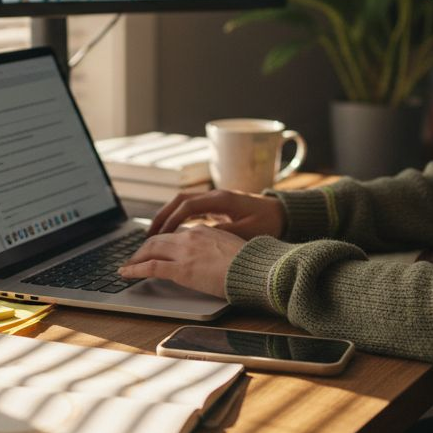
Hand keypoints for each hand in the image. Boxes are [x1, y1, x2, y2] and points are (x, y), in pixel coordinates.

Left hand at [118, 224, 246, 297]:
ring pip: (150, 250)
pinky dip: (134, 270)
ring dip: (135, 258)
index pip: (175, 234)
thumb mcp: (232, 248)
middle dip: (143, 249)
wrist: (255, 269)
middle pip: (158, 239)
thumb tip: (213, 256)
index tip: (155, 249)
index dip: (162, 242)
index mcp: (203, 230)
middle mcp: (190, 236)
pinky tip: (125, 274)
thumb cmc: (249, 263)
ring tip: (127, 267)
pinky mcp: (181, 270)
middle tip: (134, 258)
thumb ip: (216, 248)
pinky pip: (150, 268)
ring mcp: (184, 252)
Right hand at [148, 189, 286, 239]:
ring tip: (154, 235)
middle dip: (162, 216)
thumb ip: (223, 233)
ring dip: (168, 216)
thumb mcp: (247, 232)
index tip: (159, 236)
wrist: (284, 214)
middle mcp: (216, 195)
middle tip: (148, 236)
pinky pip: (191, 208)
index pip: (188, 204)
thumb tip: (199, 238)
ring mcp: (216, 199)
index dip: (171, 219)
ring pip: (184, 203)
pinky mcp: (218, 206)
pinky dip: (178, 218)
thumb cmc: (269, 223)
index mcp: (222, 199)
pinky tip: (172, 233)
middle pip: (180, 200)